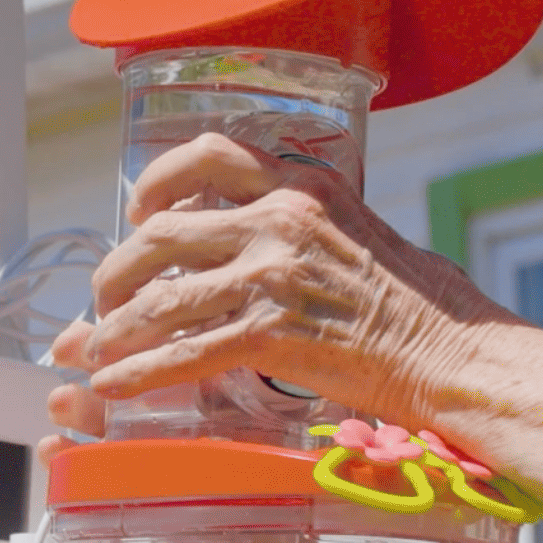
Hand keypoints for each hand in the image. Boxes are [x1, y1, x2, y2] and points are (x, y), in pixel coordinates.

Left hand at [45, 133, 512, 436]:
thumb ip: (294, 225)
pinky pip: (185, 351)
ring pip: (162, 297)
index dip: (155, 184)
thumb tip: (237, 246)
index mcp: (301, 183)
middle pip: (162, 233)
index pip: (207, 155)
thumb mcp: (353, 229)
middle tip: (102, 301)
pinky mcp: (273, 332)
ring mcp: (274, 274)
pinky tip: (115, 387)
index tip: (136, 213)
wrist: (451, 350)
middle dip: (114, 272)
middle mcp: (281, 218)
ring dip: (113, 330)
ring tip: (91, 353)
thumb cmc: (412, 301)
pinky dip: (140, 373)